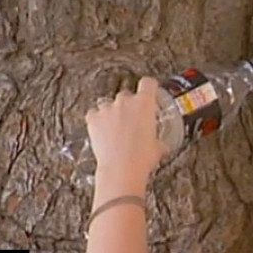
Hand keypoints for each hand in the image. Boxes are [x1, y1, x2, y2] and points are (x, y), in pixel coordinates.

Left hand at [85, 77, 165, 195]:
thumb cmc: (141, 158)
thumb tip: (159, 143)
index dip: (149, 87)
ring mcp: (107, 109)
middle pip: (127, 94)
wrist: (121, 169)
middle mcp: (125, 102)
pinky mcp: (93, 119)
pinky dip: (97, 120)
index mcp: (145, 104)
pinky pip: (94, 113)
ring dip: (112, 112)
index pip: (148, 83)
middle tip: (132, 121)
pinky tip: (102, 130)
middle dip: (129, 105)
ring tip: (115, 128)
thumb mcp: (158, 147)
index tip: (148, 90)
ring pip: (108, 103)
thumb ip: (157, 138)